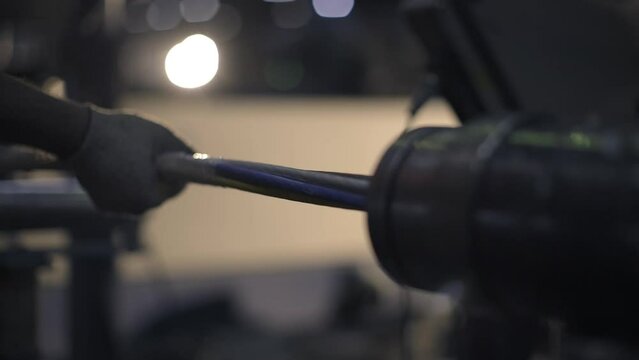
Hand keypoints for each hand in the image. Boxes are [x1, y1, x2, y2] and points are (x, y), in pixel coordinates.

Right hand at [69, 107, 192, 213]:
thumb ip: (183, 149)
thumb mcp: (160, 135)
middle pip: (158, 193)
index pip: (176, 188)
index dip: (177, 171)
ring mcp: (115, 209)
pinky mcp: (101, 204)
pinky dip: (126, 182)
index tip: (176, 158)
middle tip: (154, 154)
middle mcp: (133, 210)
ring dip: (143, 179)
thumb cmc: (122, 134)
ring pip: (140, 194)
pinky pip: (124, 194)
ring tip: (137, 156)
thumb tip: (197, 156)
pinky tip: (121, 163)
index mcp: (149, 198)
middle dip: (159, 175)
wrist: (78, 135)